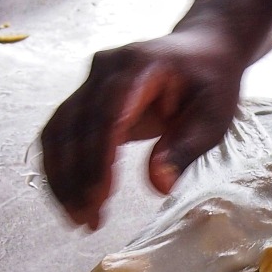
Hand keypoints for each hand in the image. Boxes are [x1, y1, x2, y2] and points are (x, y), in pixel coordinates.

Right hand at [40, 24, 243, 229]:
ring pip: (57, 131)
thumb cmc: (212, 84)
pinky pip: (59, 134)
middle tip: (89, 221)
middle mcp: (105, 68)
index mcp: (140, 65)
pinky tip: (72, 200)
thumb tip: (158, 186)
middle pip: (75, 125)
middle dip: (77, 177)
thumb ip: (185, 148)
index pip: (108, 113)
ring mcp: (89, 81)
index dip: (99, 157)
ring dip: (61, 178)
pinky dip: (60, 169)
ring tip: (79, 220)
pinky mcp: (83, 97)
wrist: (202, 50)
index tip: (100, 196)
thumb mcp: (214, 117)